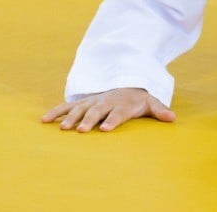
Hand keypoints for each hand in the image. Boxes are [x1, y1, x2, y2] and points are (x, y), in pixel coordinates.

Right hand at [41, 87, 175, 132]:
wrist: (125, 85)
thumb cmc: (138, 100)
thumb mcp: (151, 103)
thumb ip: (160, 110)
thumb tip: (172, 118)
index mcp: (122, 104)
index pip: (118, 113)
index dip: (112, 120)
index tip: (104, 129)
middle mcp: (106, 102)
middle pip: (97, 111)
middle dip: (89, 119)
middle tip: (80, 130)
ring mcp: (92, 101)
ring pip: (80, 108)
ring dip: (70, 117)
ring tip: (62, 128)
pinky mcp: (82, 102)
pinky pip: (67, 106)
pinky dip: (56, 111)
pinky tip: (44, 120)